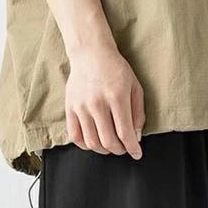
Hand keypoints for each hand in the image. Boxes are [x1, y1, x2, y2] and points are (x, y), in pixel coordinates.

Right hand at [65, 44, 144, 159]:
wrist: (90, 53)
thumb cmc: (115, 70)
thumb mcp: (135, 87)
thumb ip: (138, 114)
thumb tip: (135, 138)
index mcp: (116, 97)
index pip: (125, 133)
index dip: (132, 148)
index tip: (137, 154)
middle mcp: (97, 103)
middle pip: (108, 141)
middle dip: (119, 150)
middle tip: (123, 148)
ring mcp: (81, 106)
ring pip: (92, 142)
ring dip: (103, 150)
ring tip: (109, 145)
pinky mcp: (70, 108)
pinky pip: (75, 136)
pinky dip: (85, 145)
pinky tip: (94, 141)